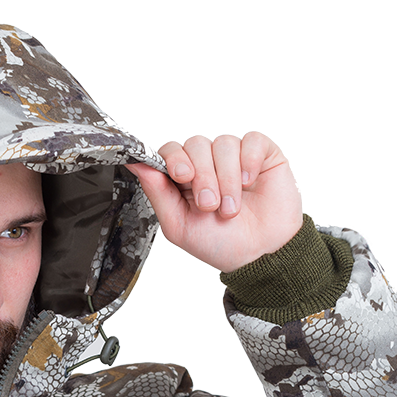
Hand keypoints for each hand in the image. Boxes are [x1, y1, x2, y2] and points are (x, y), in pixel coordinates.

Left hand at [126, 133, 303, 272]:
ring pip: (223, 144)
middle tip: (210, 205)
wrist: (258, 255)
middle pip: (196, 145)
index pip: (171, 150)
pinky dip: (249, 161)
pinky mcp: (261, 156)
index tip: (181, 177)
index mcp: (183, 179)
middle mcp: (207, 163)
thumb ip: (157, 192)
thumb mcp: (178, 224)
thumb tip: (135, 164)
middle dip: (203, 177)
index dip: (175, 159)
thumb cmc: (219, 243)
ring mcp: (234, 158)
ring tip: (231, 208)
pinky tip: (250, 183)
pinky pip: (252, 141)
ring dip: (227, 179)